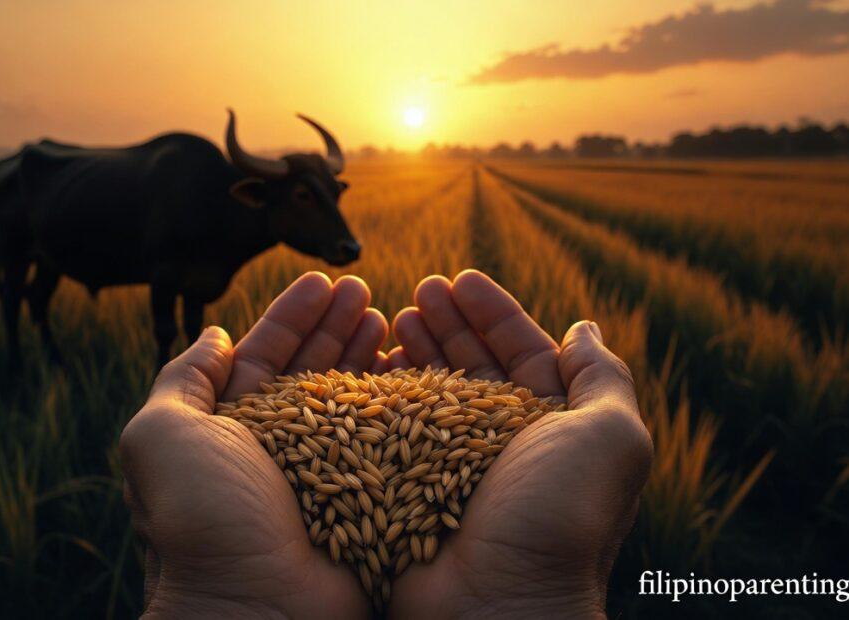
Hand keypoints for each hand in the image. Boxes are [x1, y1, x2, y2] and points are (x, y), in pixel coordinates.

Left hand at [119, 272, 386, 617]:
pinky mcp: (362, 491)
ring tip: (388, 313)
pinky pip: (382, 434)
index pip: (265, 354)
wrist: (253, 605)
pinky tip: (408, 367)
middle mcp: (277, 442)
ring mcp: (324, 467)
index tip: (322, 281)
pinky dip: (394, 398)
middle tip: (362, 288)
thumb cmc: (201, 518)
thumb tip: (215, 333)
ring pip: (350, 395)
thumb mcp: (162, 435)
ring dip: (366, 351)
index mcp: (230, 425)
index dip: (292, 315)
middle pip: (312, 366)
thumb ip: (183, 378)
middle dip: (335, 324)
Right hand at [388, 270, 652, 618]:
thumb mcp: (610, 437)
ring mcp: (457, 463)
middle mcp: (506, 441)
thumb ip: (603, 378)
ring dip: (417, 348)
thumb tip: (583, 328)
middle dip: (450, 322)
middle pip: (474, 364)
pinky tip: (375, 364)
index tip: (461, 278)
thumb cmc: (561, 519)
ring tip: (395, 315)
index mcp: (554, 426)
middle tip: (420, 288)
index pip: (524, 351)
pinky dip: (388, 391)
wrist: (499, 605)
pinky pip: (399, 426)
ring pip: (434, 390)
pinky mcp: (416, 484)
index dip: (494, 312)